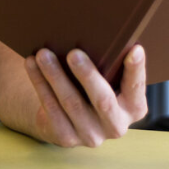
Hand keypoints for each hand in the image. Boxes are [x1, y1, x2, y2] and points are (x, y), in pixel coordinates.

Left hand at [23, 45, 149, 147]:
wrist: (68, 117)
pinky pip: (51, 109)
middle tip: (73, 53)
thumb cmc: (92, 86)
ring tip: (43, 54)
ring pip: (71, 103)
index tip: (135, 49)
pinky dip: (40, 84)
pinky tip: (31, 65)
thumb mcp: (107, 79)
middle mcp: (116, 126)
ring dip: (55, 76)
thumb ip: (110, 64)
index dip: (136, 69)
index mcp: (134, 107)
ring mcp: (92, 135)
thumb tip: (100, 30)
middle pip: (103, 101)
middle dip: (87, 75)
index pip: (137, 87)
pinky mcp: (66, 138)